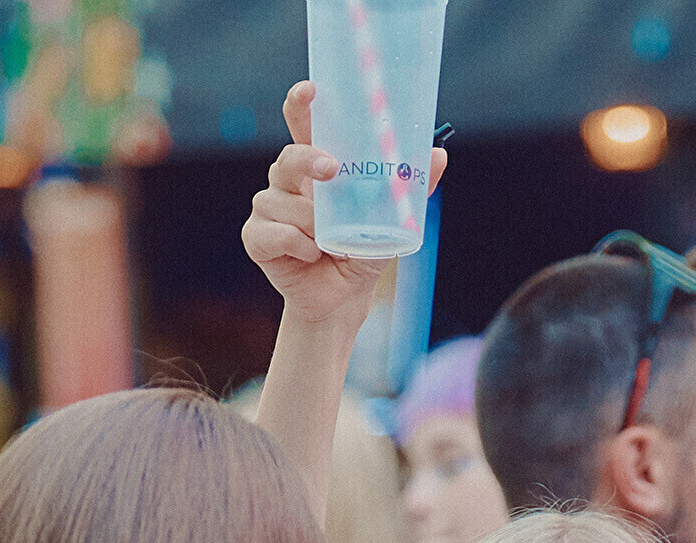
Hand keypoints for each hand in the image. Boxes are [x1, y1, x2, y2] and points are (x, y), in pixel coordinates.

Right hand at [243, 82, 448, 327]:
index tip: (309, 90)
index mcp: (314, 168)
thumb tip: (439, 156)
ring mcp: (268, 209)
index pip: (301, 126)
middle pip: (287, 157)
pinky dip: (298, 245)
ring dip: (312, 222)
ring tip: (332, 243)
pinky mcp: (256, 238)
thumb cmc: (361, 252)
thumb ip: (408, 189)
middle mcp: (286, 183)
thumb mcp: (389, 219)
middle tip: (331, 170)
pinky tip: (312, 255)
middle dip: (307, 159)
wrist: (342, 300)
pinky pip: (276, 232)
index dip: (300, 104)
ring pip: (282, 201)